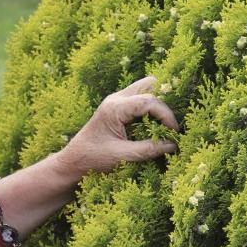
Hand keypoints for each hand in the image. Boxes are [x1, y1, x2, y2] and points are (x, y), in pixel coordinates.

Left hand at [54, 76, 178, 180]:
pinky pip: (139, 99)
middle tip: (170, 124)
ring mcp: (116, 101)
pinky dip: (150, 109)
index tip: (174, 133)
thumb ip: (149, 149)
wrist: (71, 162)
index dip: (166, 115)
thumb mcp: (122, 156)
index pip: (149, 100)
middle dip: (164, 102)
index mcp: (115, 107)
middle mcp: (116, 98)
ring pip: (145, 89)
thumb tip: (174, 145)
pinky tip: (154, 126)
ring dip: (157, 104)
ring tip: (164, 126)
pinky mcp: (117, 108)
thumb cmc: (92, 159)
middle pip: (149, 84)